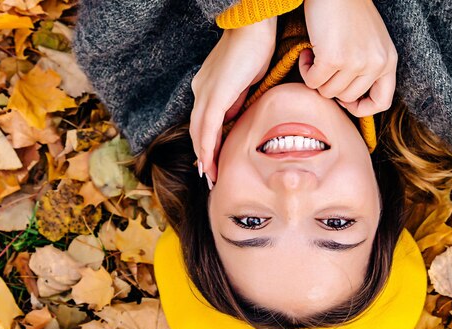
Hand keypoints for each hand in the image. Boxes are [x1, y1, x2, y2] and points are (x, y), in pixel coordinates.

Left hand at [190, 17, 276, 183]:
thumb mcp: (245, 81)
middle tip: (210, 176)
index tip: (213, 161)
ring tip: (211, 176)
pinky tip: (211, 162)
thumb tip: (233, 118)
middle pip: (197, 130)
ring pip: (199, 132)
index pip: (204, 121)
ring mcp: (205, 92)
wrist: (254, 27)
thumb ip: (236, 101)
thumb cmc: (254, 49)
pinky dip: (207, 147)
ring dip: (205, 156)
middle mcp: (201, 91)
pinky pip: (207, 127)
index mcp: (207, 87)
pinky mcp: (214, 95)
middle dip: (203, 155)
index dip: (207, 143)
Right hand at [301, 0, 397, 116]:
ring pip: (328, 91)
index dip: (361, 108)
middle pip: (347, 98)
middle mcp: (376, 64)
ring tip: (317, 55)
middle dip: (331, 86)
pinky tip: (308, 52)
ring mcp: (355, 62)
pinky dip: (306, 69)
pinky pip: (313, 81)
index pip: (382, 102)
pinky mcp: (333, 58)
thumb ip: (369, 67)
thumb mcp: (372, 43)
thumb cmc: (350, 12)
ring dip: (316, 77)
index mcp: (389, 61)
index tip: (345, 100)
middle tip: (324, 67)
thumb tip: (348, 100)